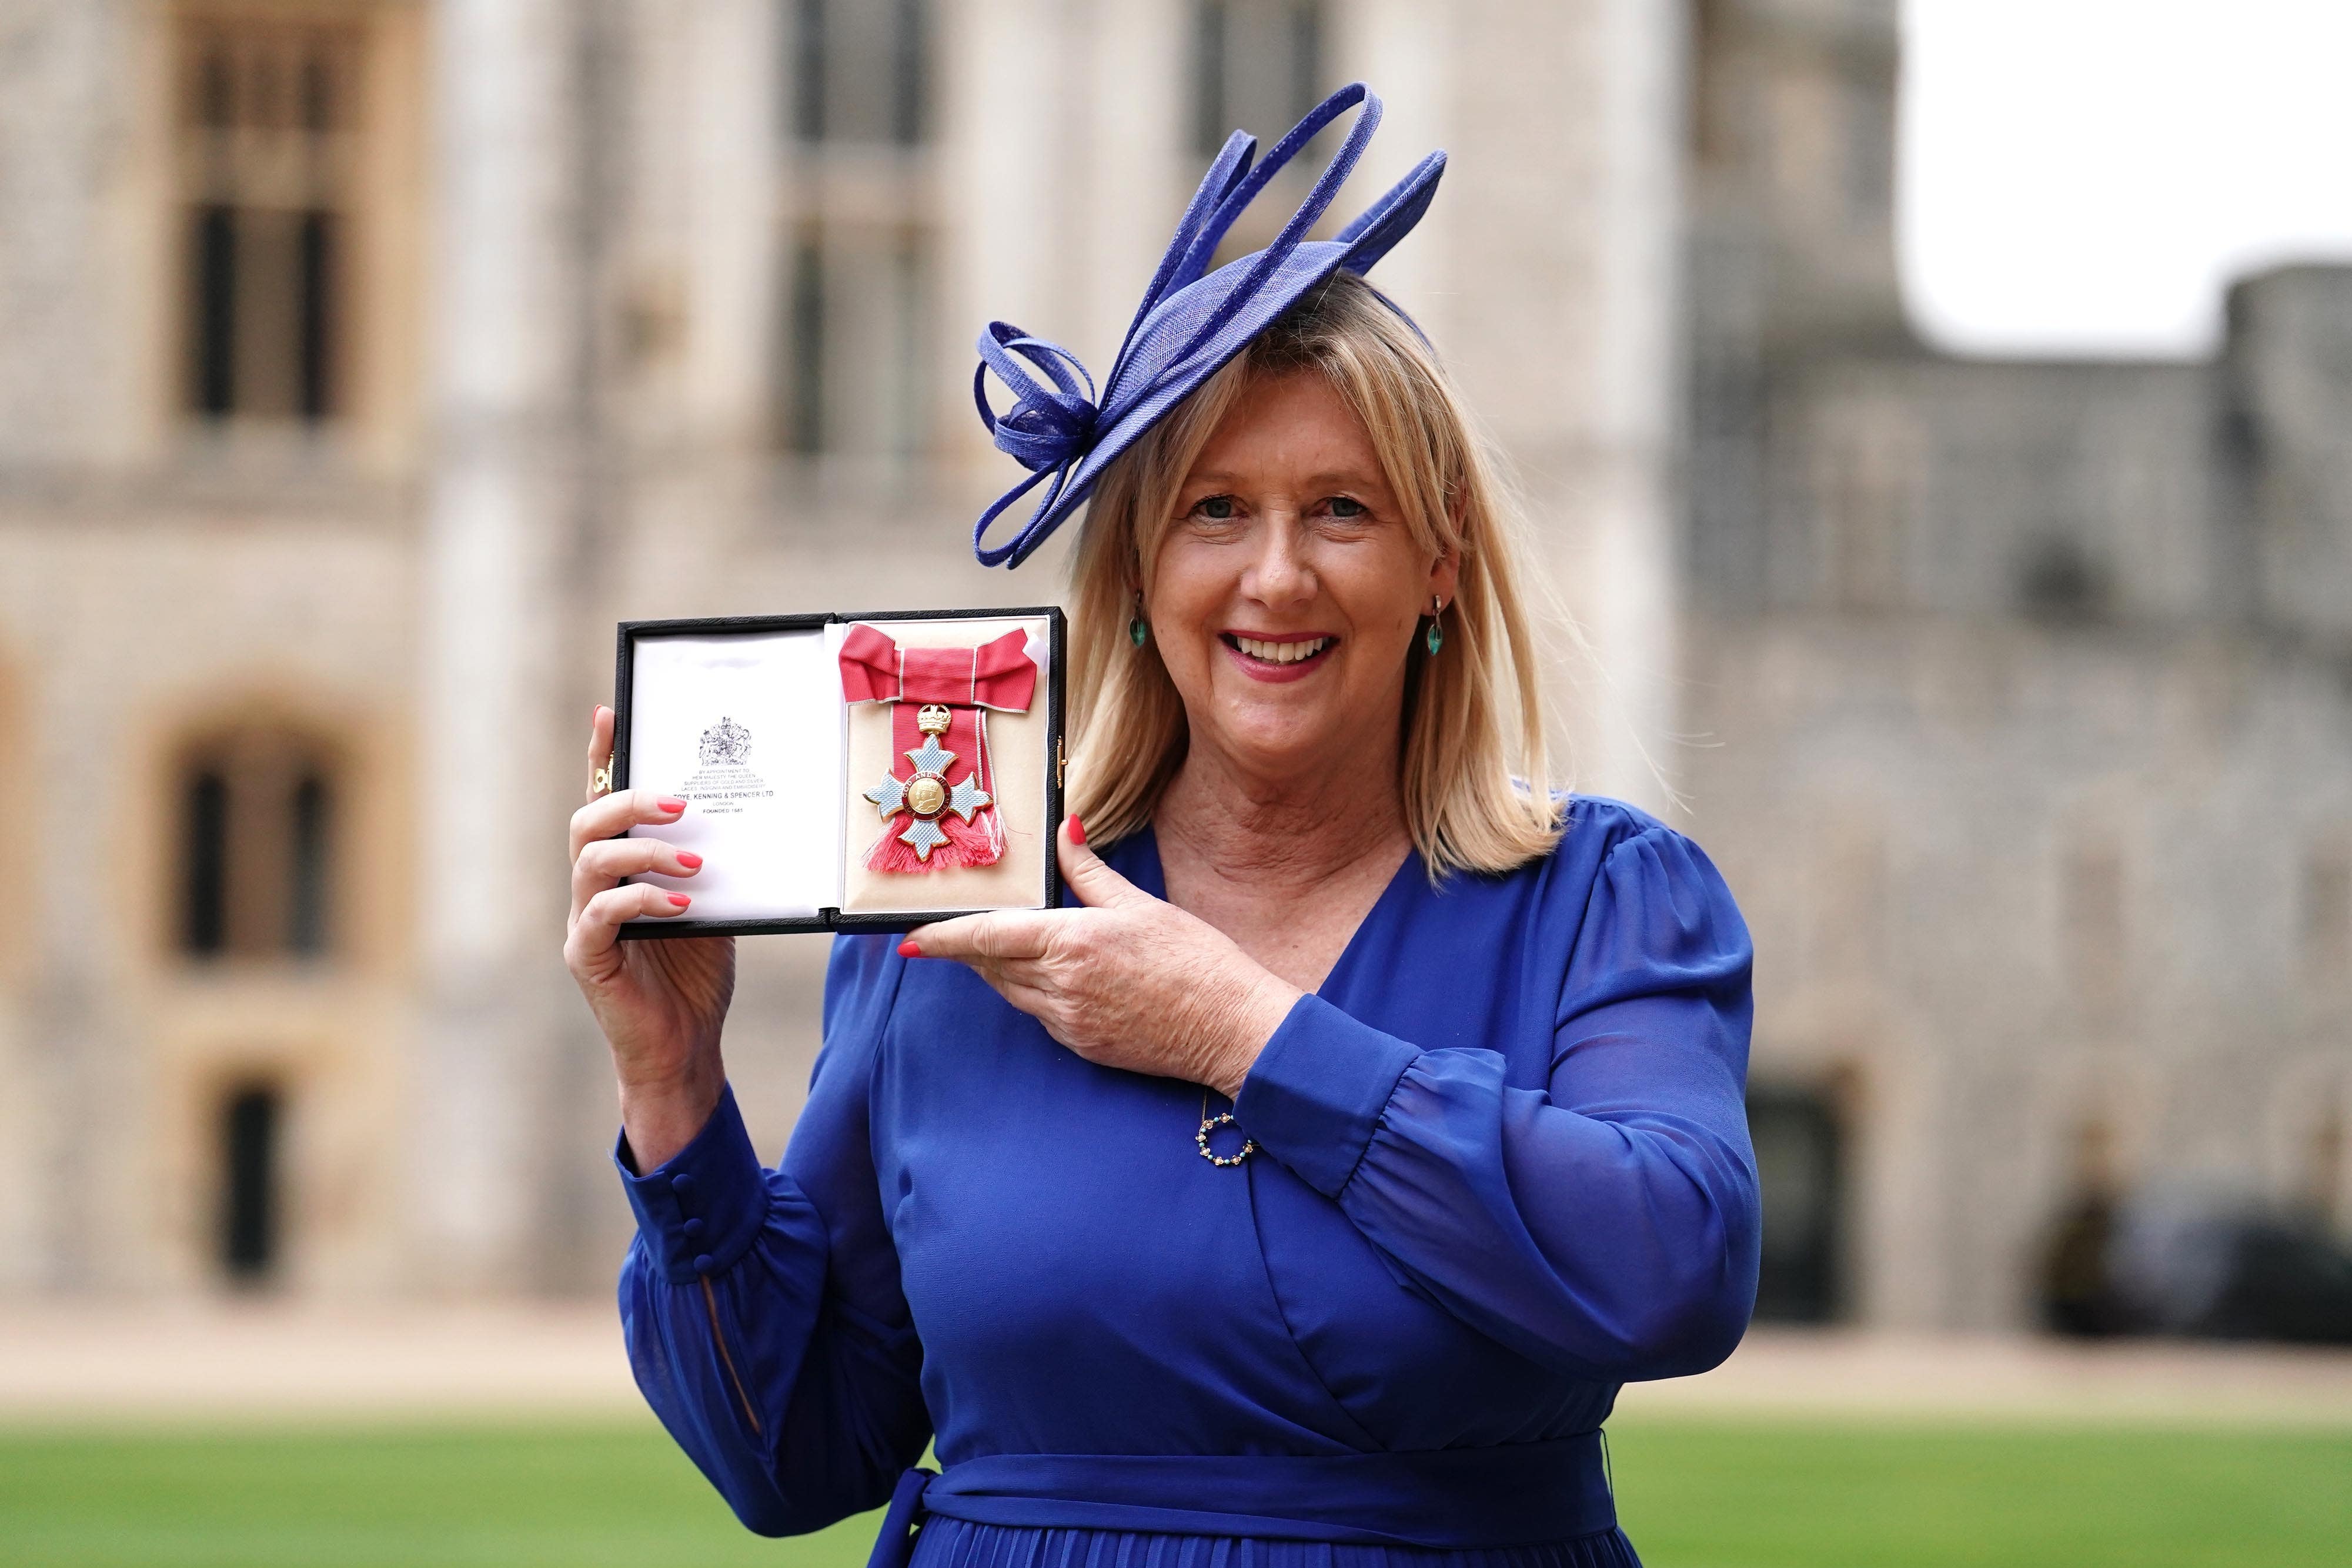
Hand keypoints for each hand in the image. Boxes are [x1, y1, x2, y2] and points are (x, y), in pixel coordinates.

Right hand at [565, 704, 735, 1168]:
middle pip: (587, 820)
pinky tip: (680, 905)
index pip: (602, 800)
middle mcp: (592, 888)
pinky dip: (641, 901)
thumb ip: (714, 865)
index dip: (600, 757)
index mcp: (620, 868)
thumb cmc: (695, 976)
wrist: (683, 1048)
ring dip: (642, 849)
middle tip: (681, 801)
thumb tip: (746, 816)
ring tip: (693, 857)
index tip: (611, 712)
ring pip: (588, 860)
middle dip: (629, 798)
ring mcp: (584, 922)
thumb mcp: (714, 907)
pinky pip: (600, 916)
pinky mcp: (587, 958)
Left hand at [905, 820, 1300, 1096]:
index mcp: (1070, 942)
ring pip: (1013, 992)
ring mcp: (1069, 1022)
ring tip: (1016, 947)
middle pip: (992, 966)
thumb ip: (1089, 871)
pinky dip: (1037, 994)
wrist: (1231, 1027)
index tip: (910, 938)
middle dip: (973, 949)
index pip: (986, 937)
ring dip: (1003, 970)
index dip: (942, 939)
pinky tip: (1064, 979)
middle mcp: (1060, 987)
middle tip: (962, 929)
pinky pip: (1041, 1016)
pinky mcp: (1082, 1045)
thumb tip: (1065, 832)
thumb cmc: (1196, 960)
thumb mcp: (1140, 904)